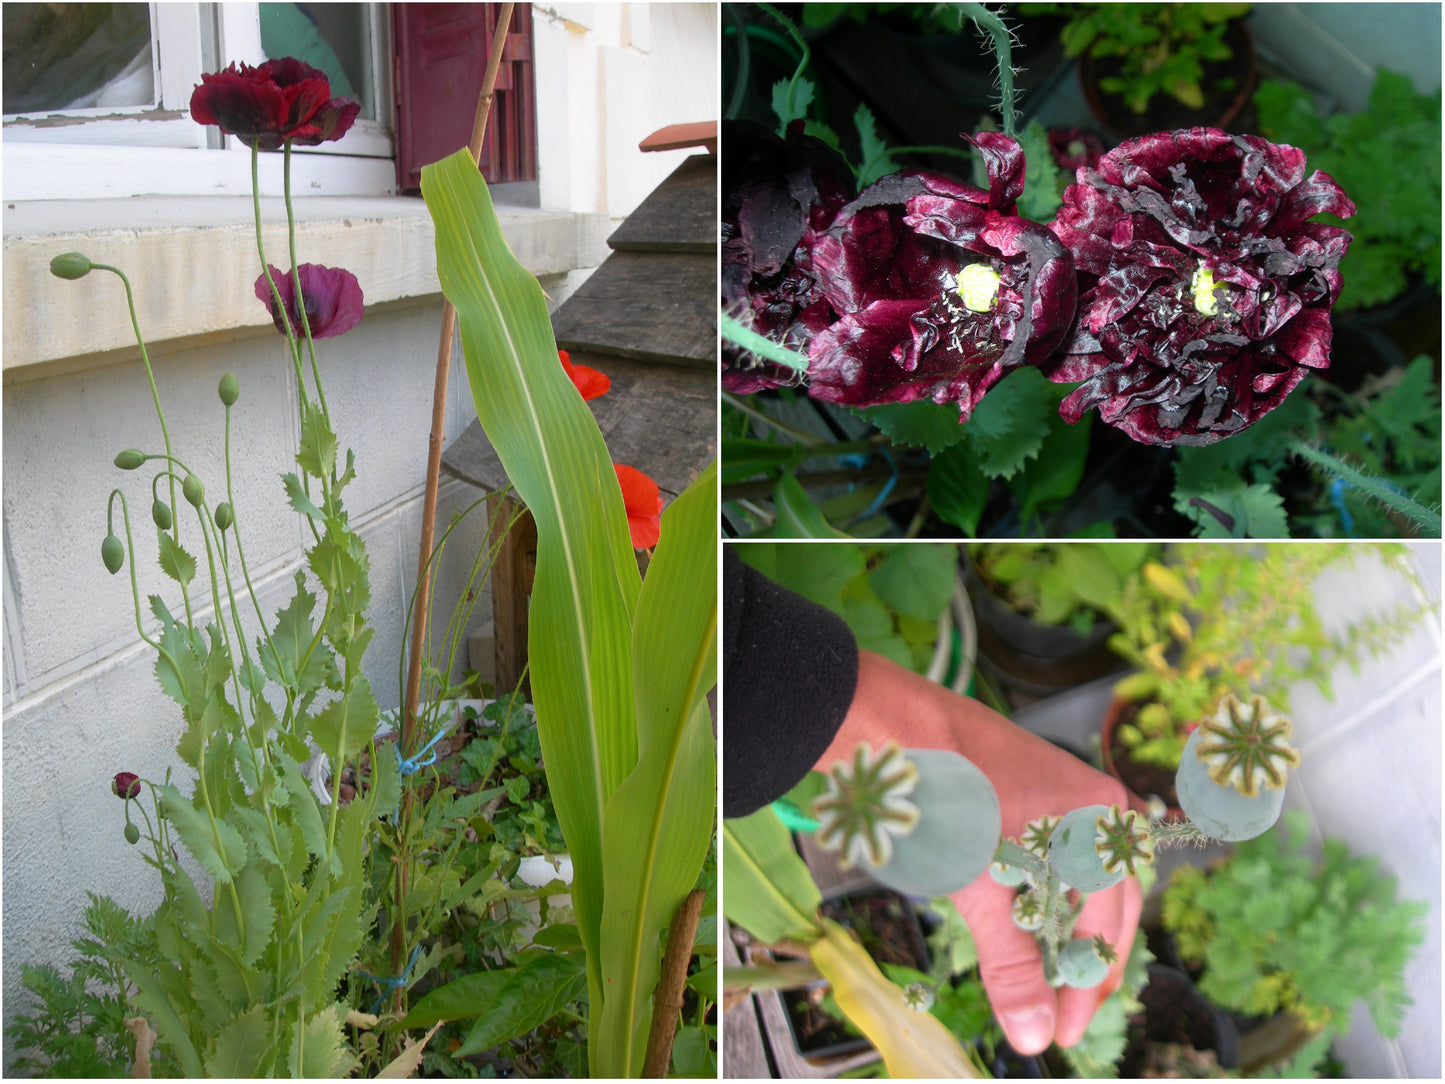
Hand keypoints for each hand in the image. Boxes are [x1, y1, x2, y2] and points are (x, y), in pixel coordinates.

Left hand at [817, 650, 1145, 1055]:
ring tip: (1043, 977)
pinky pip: (1052, 856)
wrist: (889, 722)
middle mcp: (1091, 806)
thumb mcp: (979, 886)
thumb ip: (1011, 961)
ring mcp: (1058, 794)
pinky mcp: (1023, 791)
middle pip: (1106, 905)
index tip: (1062, 1032)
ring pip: (1078, 880)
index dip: (1083, 988)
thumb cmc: (942, 793)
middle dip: (1082, 964)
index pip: (1105, 929)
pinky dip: (1042, 896)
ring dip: (1064, 931)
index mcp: (1098, 823)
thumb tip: (1034, 1033)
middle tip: (1060, 1016)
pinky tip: (1023, 920)